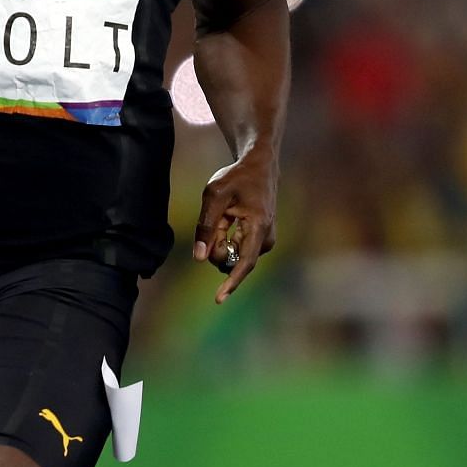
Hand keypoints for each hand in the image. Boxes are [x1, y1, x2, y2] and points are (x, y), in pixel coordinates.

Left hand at [191, 153, 276, 303]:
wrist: (259, 167)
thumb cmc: (236, 178)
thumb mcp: (214, 195)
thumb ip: (206, 226)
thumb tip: (199, 258)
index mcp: (258, 227)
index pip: (244, 263)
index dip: (231, 283)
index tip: (218, 299)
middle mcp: (266, 238)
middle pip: (232, 260)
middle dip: (216, 247)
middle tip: (215, 218)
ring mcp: (265, 240)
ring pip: (232, 254)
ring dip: (220, 240)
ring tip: (224, 214)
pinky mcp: (260, 240)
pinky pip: (236, 249)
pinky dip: (225, 237)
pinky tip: (228, 219)